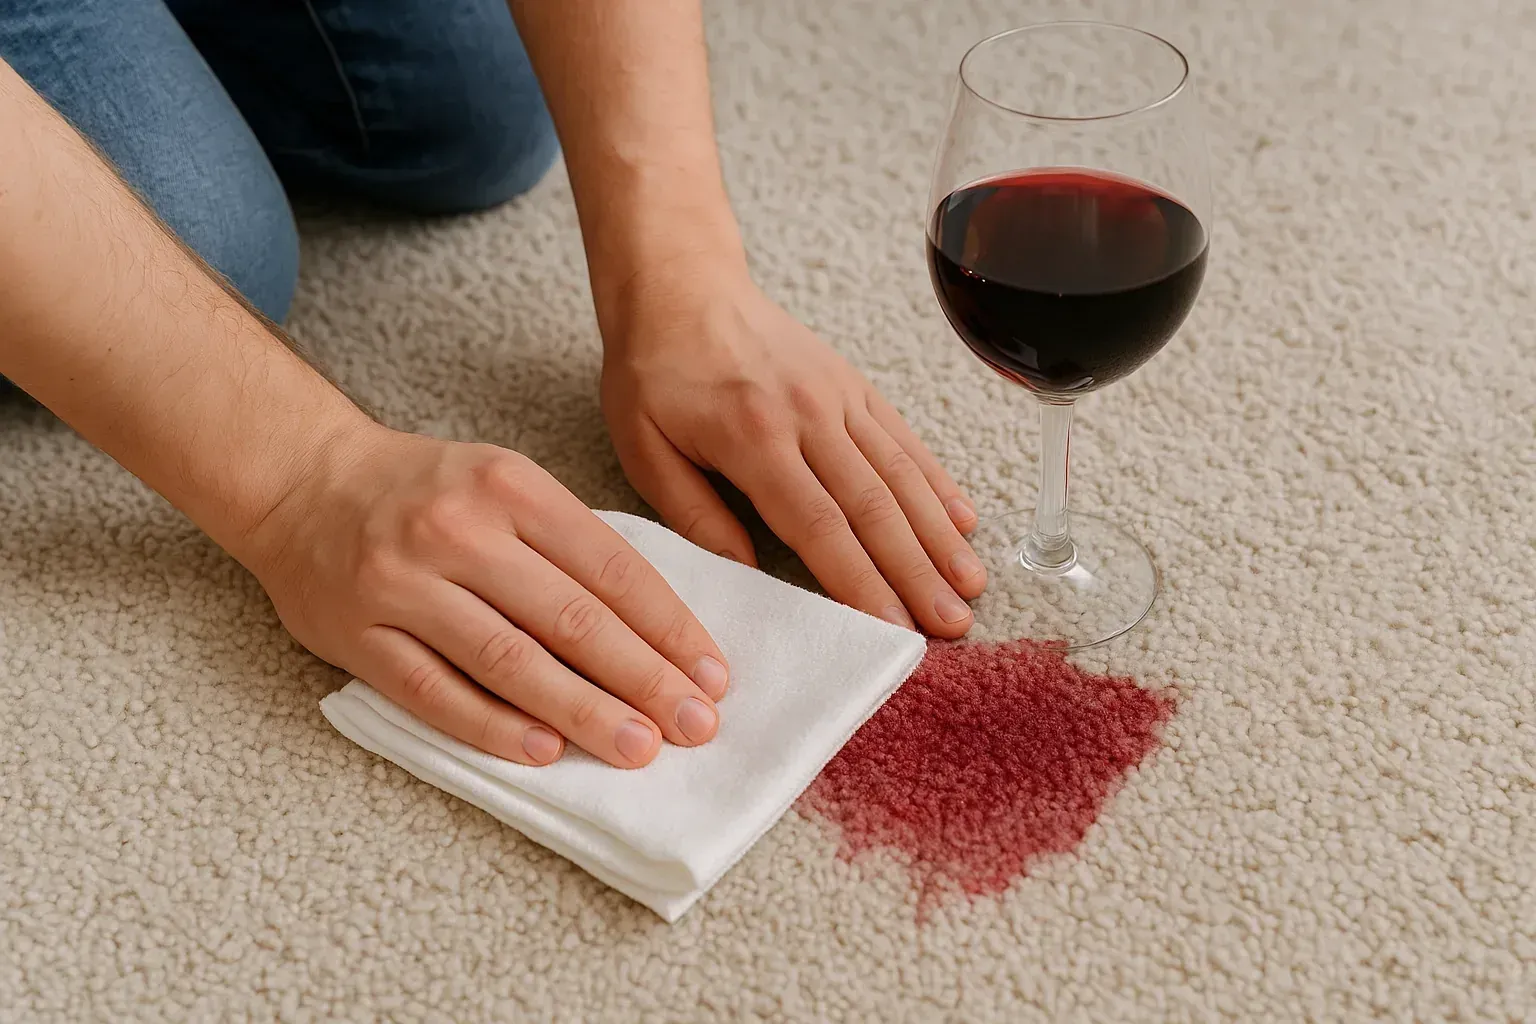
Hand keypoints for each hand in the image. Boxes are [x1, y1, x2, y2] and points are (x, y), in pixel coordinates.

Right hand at [237, 423, 729, 768]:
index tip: (711, 674)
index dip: (668, 627)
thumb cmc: (425, 492)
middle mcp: (459, 530)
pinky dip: (492, 725)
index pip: (611, 567)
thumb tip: (656, 632)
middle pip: (570, 617)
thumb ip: (570, 545)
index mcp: (511, 488)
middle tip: (693, 725)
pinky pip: (434, 691)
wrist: (301, 480)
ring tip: (636, 748)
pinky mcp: (358, 633)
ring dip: (581, 711)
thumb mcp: (506, 484)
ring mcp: (404, 583)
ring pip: (509, 659)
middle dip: (643, 678)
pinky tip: (544, 752)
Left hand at [599, 269, 985, 637]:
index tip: (893, 630)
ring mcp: (837, 395)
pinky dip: (937, 481)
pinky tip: (965, 519)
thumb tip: (747, 577)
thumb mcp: (644, 450)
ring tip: (970, 584)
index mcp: (752, 438)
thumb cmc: (653, 374)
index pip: (819, 524)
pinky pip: (902, 438)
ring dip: (939, 534)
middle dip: (918, 572)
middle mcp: (808, 414)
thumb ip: (695, 516)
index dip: (861, 582)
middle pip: (875, 506)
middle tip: (953, 624)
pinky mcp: (852, 384)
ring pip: (900, 474)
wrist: (679, 285)